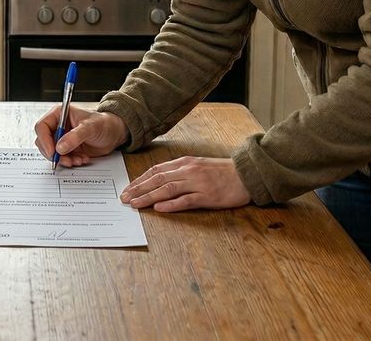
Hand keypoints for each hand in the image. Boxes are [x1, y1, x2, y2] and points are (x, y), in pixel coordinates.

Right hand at [33, 106, 127, 167]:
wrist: (114, 133)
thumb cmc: (104, 123)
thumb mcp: (90, 127)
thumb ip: (75, 137)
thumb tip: (60, 147)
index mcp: (59, 114)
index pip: (42, 127)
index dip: (44, 140)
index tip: (52, 152)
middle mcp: (58, 126)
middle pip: (43, 142)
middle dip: (54, 153)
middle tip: (66, 160)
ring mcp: (62, 138)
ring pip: (52, 152)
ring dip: (64, 159)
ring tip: (78, 160)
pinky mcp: (68, 149)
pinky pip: (62, 158)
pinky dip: (71, 161)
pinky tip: (82, 159)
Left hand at [120, 156, 250, 210]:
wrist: (246, 174)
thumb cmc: (222, 172)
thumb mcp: (199, 165)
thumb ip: (181, 171)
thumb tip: (160, 180)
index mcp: (185, 162)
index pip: (156, 170)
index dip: (140, 179)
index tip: (128, 188)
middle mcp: (188, 171)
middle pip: (158, 179)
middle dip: (138, 189)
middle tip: (124, 198)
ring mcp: (198, 183)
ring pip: (168, 189)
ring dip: (149, 196)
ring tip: (135, 204)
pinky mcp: (207, 196)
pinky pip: (186, 200)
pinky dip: (171, 204)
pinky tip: (159, 208)